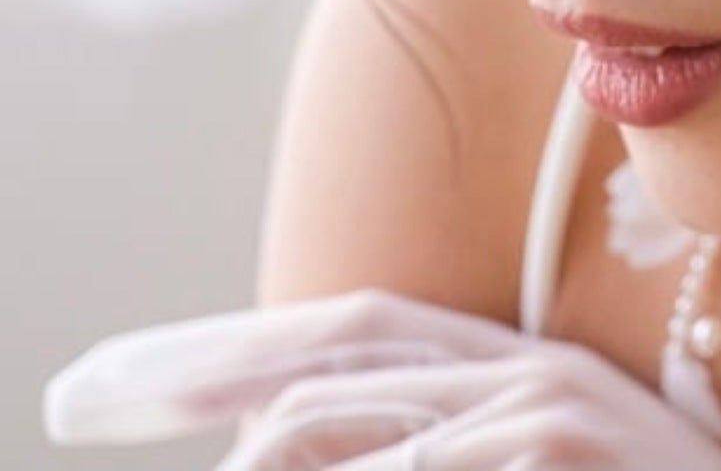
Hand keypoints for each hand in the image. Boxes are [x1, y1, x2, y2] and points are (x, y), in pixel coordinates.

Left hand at [43, 287, 720, 468]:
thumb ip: (432, 457)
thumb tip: (285, 449)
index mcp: (507, 377)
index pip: (346, 331)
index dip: (223, 348)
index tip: (105, 383)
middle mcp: (524, 371)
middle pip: (338, 343)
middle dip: (198, 365)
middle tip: (78, 393)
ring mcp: (553, 411)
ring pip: (362, 409)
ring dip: (268, 446)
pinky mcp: (573, 450)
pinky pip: (446, 461)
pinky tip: (284, 460)